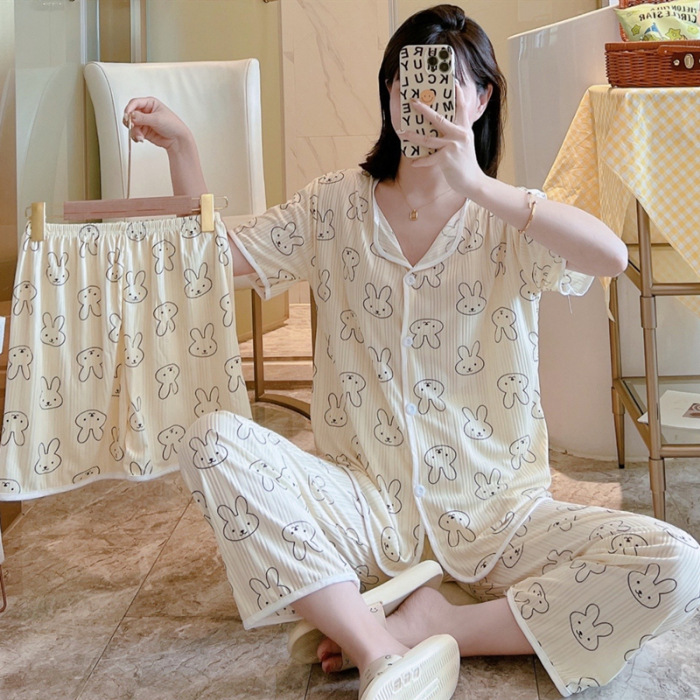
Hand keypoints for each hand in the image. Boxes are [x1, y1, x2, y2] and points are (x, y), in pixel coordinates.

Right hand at [122, 97, 192, 152]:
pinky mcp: (144, 131)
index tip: (127, 115)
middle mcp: (146, 112)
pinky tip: (141, 139)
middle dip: (130, 121)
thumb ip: (142, 117)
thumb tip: (131, 115)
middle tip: (132, 126)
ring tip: (140, 136)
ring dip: (134, 131)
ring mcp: (144, 122)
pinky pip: (135, 132)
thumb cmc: (173, 125)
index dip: (129, 108)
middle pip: (131, 114)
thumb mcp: (157, 119)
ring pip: (132, 125)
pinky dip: (136, 136)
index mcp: (150, 103)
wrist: (178, 140)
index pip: (135, 103)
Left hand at [399, 81, 487, 196]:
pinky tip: (413, 162)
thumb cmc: (466, 163)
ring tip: (402, 132)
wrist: (473, 181)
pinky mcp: (447, 159)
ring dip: (413, 136)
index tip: (453, 82)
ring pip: (428, 139)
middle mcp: (459, 135)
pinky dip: (421, 161)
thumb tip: (443, 126)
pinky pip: (429, 159)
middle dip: (424, 109)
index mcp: (464, 129)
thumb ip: (456, 133)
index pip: (461, 107)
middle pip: (438, 119)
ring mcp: (453, 146)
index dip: (458, 94)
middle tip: (412, 102)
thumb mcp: (465, 144)